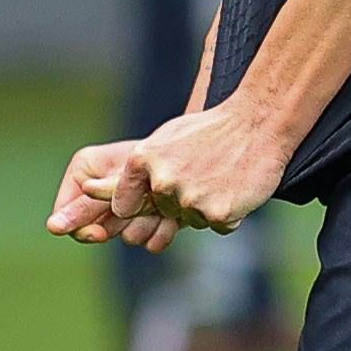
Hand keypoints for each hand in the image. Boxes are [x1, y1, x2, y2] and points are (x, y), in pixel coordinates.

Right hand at [49, 140, 177, 252]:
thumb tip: (51, 228)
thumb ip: (85, 208)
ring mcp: (127, 211)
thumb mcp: (116, 182)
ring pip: (129, 237)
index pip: (66, 216)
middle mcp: (103, 194)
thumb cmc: (153, 156)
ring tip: (160, 205)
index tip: (100, 234)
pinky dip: (163, 231)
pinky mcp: (152, 222)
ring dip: (146, 225)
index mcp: (83, 173)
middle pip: (99, 230)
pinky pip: (151, 243)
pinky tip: (172, 217)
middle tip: (140, 205)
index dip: (83, 229)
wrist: (194, 156)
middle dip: (121, 222)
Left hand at [99, 100, 293, 241]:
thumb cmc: (210, 131)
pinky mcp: (216, 214)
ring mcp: (189, 200)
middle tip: (205, 174)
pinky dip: (228, 214)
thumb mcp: (165, 140)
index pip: (124, 205)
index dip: (139, 205)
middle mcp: (162, 182)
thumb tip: (91, 188)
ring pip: (192, 221)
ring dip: (207, 207)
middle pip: (164, 213)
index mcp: (143, 161)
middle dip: (182, 201)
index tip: (155, 194)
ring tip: (222, 177)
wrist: (259, 123)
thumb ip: (134, 169)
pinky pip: (216, 226)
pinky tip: (235, 188)